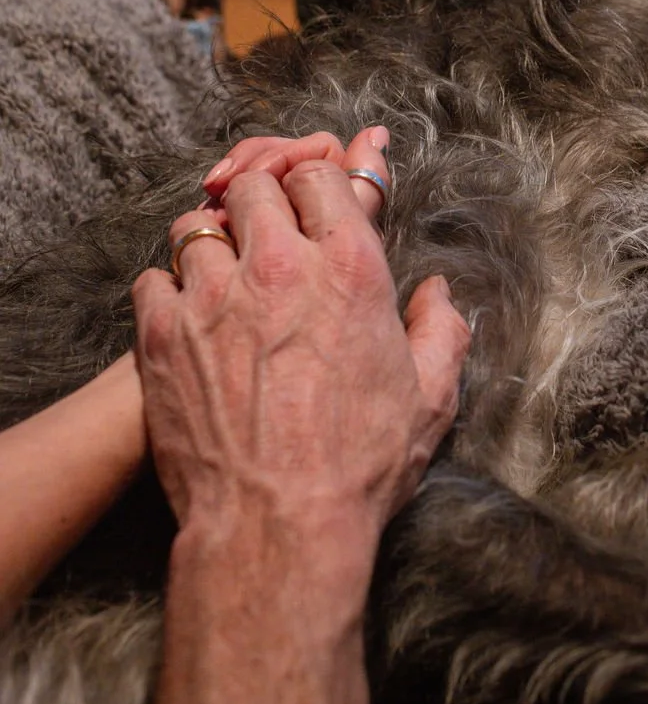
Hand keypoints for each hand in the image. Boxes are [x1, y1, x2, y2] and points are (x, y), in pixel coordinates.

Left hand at [132, 127, 469, 560]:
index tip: (312, 209)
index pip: (320, 176)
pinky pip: (152, 278)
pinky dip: (167, 290)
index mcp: (350, 269)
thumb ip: (440, 330)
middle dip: (260, 202)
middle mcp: (280, 266)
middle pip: (254, 186)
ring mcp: (213, 296)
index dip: (314, 185)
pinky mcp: (160, 333)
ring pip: (195, 225)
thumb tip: (436, 293)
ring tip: (222, 278)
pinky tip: (186, 318)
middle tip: (265, 238)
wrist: (277, 528)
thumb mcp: (430, 397)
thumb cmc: (358, 467)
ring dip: (211, 244)